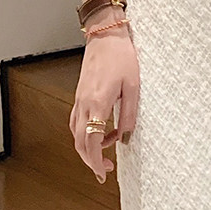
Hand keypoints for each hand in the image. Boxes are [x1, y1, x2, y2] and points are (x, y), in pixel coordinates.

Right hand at [70, 29, 137, 182]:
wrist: (105, 36)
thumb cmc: (122, 57)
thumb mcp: (134, 87)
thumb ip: (129, 116)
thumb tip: (125, 139)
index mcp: (97, 103)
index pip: (92, 142)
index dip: (96, 161)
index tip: (103, 173)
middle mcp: (84, 104)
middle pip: (79, 142)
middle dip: (90, 161)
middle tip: (105, 170)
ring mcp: (79, 100)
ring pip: (76, 133)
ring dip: (88, 148)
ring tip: (107, 152)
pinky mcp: (79, 95)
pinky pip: (77, 121)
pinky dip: (86, 133)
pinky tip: (101, 133)